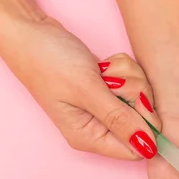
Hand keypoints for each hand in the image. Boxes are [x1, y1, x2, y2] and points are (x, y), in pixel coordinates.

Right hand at [0, 17, 158, 159]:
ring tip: (103, 70)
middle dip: (134, 94)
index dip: (144, 125)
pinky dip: (123, 69)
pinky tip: (104, 64)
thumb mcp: (87, 90)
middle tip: (112, 80)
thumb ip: (120, 119)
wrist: (30, 30)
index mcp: (89, 137)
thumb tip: (149, 148)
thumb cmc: (49, 61)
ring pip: (140, 97)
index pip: (135, 149)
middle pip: (142, 120)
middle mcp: (97, 127)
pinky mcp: (107, 89)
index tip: (137, 100)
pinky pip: (133, 82)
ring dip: (128, 77)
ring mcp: (103, 106)